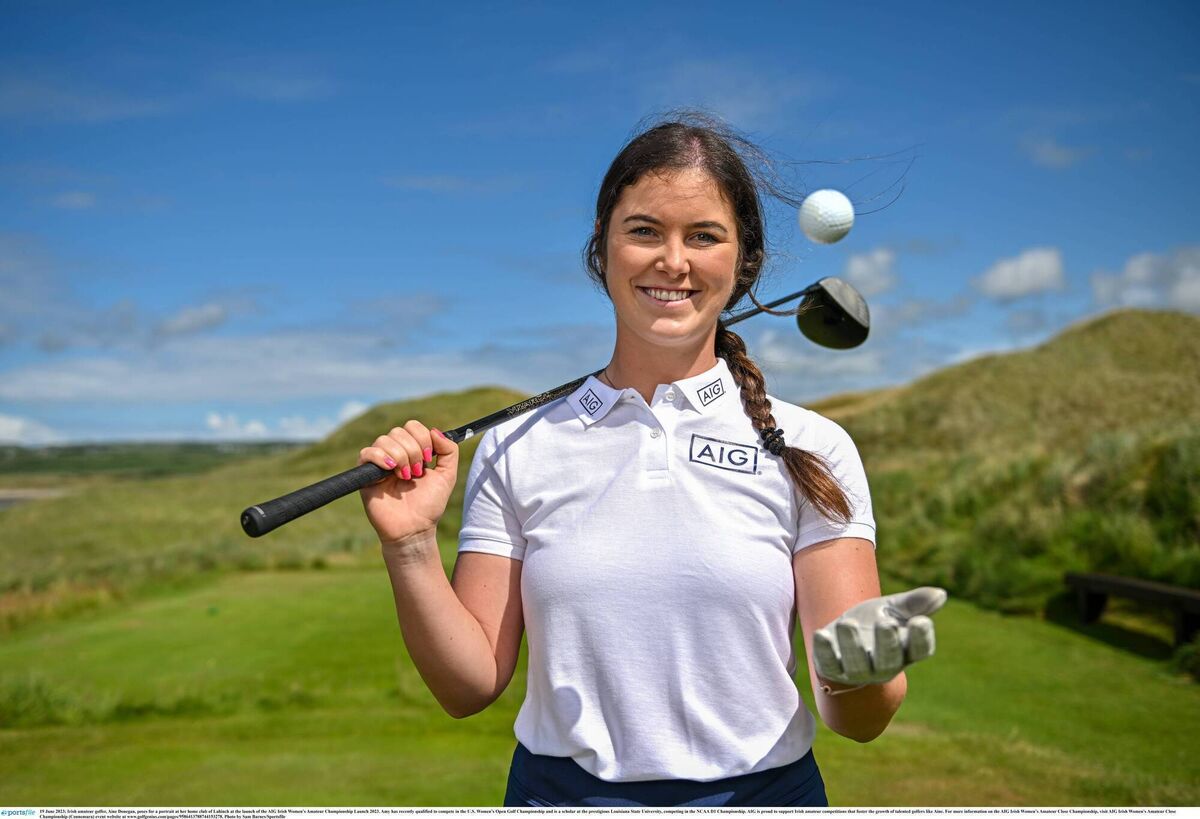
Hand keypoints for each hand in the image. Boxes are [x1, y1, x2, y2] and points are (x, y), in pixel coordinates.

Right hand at [358, 420, 458, 545]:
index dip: (422, 438)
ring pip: (384, 440)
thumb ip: (449, 450)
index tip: (429, 459)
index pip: (412, 426)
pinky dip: (380, 458)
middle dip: (413, 451)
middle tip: (417, 472)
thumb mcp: (447, 475)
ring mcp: (379, 463)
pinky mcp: (365, 475)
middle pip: (399, 431)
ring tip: (405, 477)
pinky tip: (391, 472)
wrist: (414, 528)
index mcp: (412, 451)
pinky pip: (367, 453)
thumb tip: (434, 430)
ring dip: (400, 457)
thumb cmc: (429, 505)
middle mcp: (394, 454)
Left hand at [812, 586, 946, 686]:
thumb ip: (915, 602)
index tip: (921, 621)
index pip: (919, 650)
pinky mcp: (832, 669)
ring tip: (847, 622)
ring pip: (857, 664)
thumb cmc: (875, 621)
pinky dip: (824, 651)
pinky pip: (828, 664)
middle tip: (885, 623)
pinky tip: (821, 634)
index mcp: (905, 650)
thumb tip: (941, 594)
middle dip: (887, 643)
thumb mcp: (894, 608)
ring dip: (851, 644)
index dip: (922, 638)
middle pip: (889, 659)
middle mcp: (884, 666)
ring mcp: (857, 671)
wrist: (844, 635)